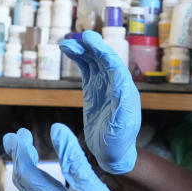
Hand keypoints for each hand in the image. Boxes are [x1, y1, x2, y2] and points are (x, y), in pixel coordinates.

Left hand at [2, 124, 153, 190]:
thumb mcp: (89, 184)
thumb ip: (72, 156)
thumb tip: (57, 129)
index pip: (24, 170)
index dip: (21, 150)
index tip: (21, 132)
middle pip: (23, 179)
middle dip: (18, 156)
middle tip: (14, 136)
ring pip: (31, 188)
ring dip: (27, 166)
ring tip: (27, 149)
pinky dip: (39, 178)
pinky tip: (47, 174)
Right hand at [60, 30, 140, 173]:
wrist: (112, 153)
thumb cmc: (119, 142)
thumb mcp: (122, 127)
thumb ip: (122, 107)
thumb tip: (122, 87)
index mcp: (126, 91)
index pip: (115, 66)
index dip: (103, 51)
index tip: (90, 40)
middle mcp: (117, 84)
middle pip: (104, 59)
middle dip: (92, 47)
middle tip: (79, 37)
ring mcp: (104, 85)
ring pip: (93, 62)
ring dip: (81, 51)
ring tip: (65, 43)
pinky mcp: (93, 89)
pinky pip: (86, 69)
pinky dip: (77, 59)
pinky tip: (67, 50)